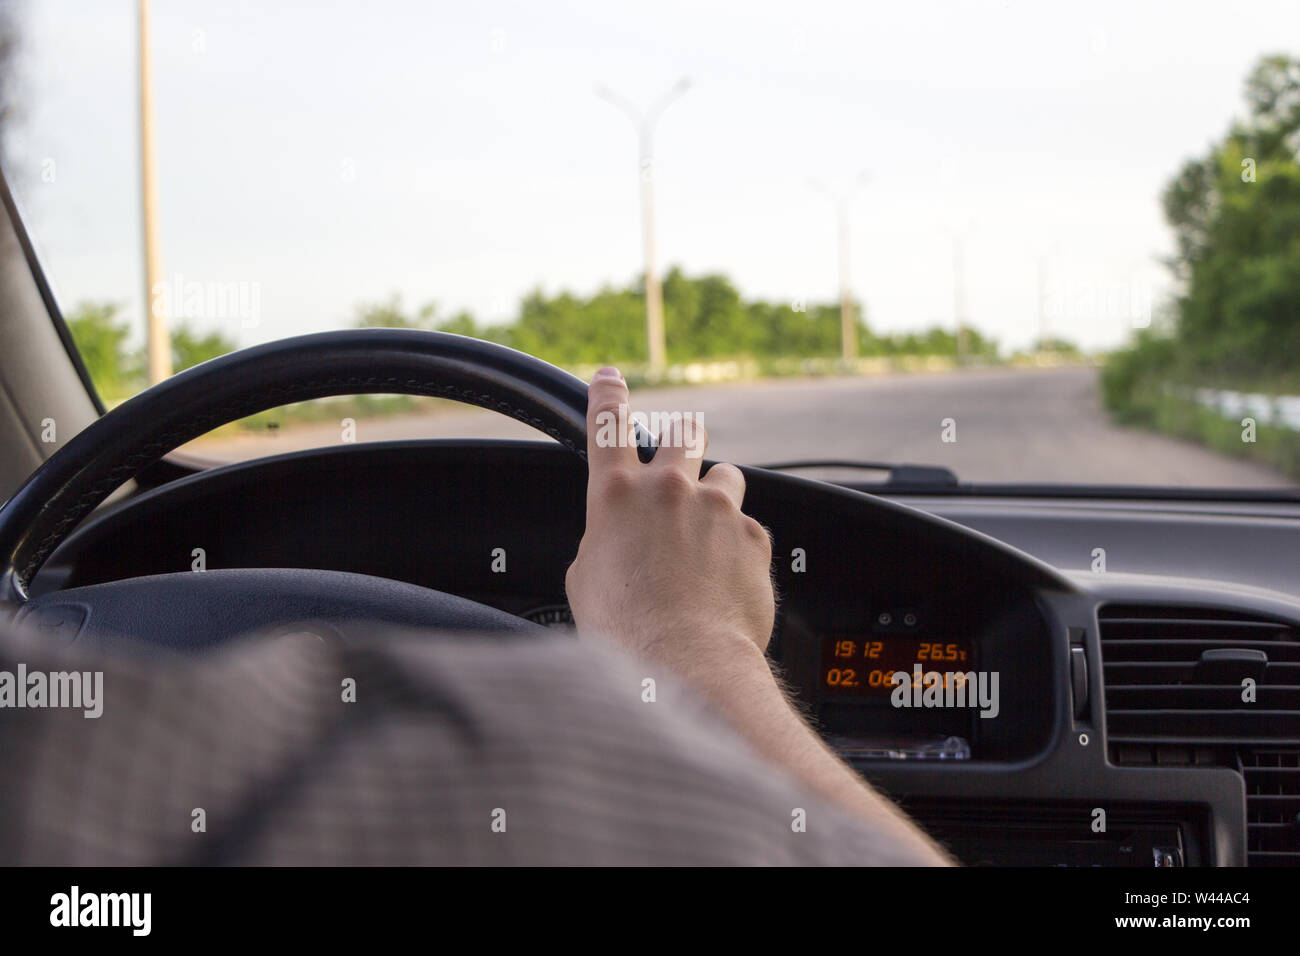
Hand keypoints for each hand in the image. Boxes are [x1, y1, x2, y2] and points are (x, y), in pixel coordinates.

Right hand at [565, 368, 775, 672]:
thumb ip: (603, 543)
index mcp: (616, 495)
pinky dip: (737, 545)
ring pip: (725, 477)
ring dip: (716, 498)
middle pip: (682, 432)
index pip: (606, 423)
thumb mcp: (586, 581)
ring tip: (707, 541)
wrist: (685, 663)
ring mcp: (716, 508)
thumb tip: (616, 544)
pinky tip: (725, 580)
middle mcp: (669, 489)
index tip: (611, 378)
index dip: (608, 394)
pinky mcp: (753, 535)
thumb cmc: (626, 632)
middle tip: (682, 451)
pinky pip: (747, 527)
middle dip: (682, 438)